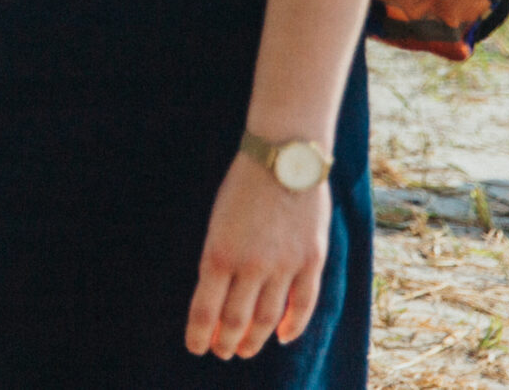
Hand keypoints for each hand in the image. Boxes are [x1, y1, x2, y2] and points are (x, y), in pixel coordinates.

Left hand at [185, 149, 331, 358]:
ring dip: (254, 340)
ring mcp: (284, 265)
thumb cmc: (244, 186)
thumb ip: (219, 259)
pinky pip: (303, 305)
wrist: (283, 157)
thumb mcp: (218, 221)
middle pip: (236, 321)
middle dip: (226, 342)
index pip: (205, 310)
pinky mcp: (311, 260)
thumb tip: (217, 295)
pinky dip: (292, 326)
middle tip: (222, 351)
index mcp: (218, 253)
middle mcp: (250, 265)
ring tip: (245, 350)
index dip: (199, 334)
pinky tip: (281, 336)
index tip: (196, 347)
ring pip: (268, 320)